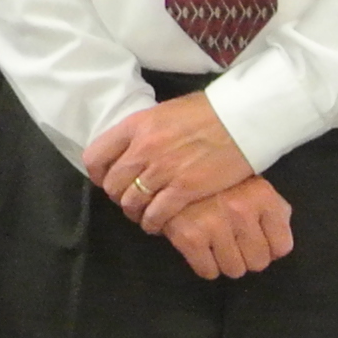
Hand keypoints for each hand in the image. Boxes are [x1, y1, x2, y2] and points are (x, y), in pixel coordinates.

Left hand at [84, 92, 257, 229]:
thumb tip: (130, 151)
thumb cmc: (206, 113)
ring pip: (131, 202)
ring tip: (143, 215)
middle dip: (118, 197)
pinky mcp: (185, 188)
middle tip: (130, 200)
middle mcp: (143, 148)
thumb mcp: (163, 114)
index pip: (95, 157)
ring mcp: (163, 169)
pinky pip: (156, 214)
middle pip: (112, 184)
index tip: (106, 181)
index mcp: (135, 126)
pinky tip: (157, 224)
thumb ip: (143, 133)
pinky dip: (153, 222)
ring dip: (134, 212)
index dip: (98, 174)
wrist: (242, 118)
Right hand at [155, 176, 294, 279]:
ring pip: (234, 270)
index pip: (282, 247)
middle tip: (234, 243)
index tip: (256, 241)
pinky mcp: (189, 236)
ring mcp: (214, 224)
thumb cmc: (218, 183)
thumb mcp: (254, 187)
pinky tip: (201, 250)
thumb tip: (278, 247)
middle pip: (258, 262)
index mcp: (262, 196)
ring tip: (216, 245)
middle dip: (247, 257)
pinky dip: (205, 266)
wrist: (169, 172)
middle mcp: (241, 209)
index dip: (269, 248)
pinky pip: (207, 271)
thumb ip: (274, 211)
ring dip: (226, 262)